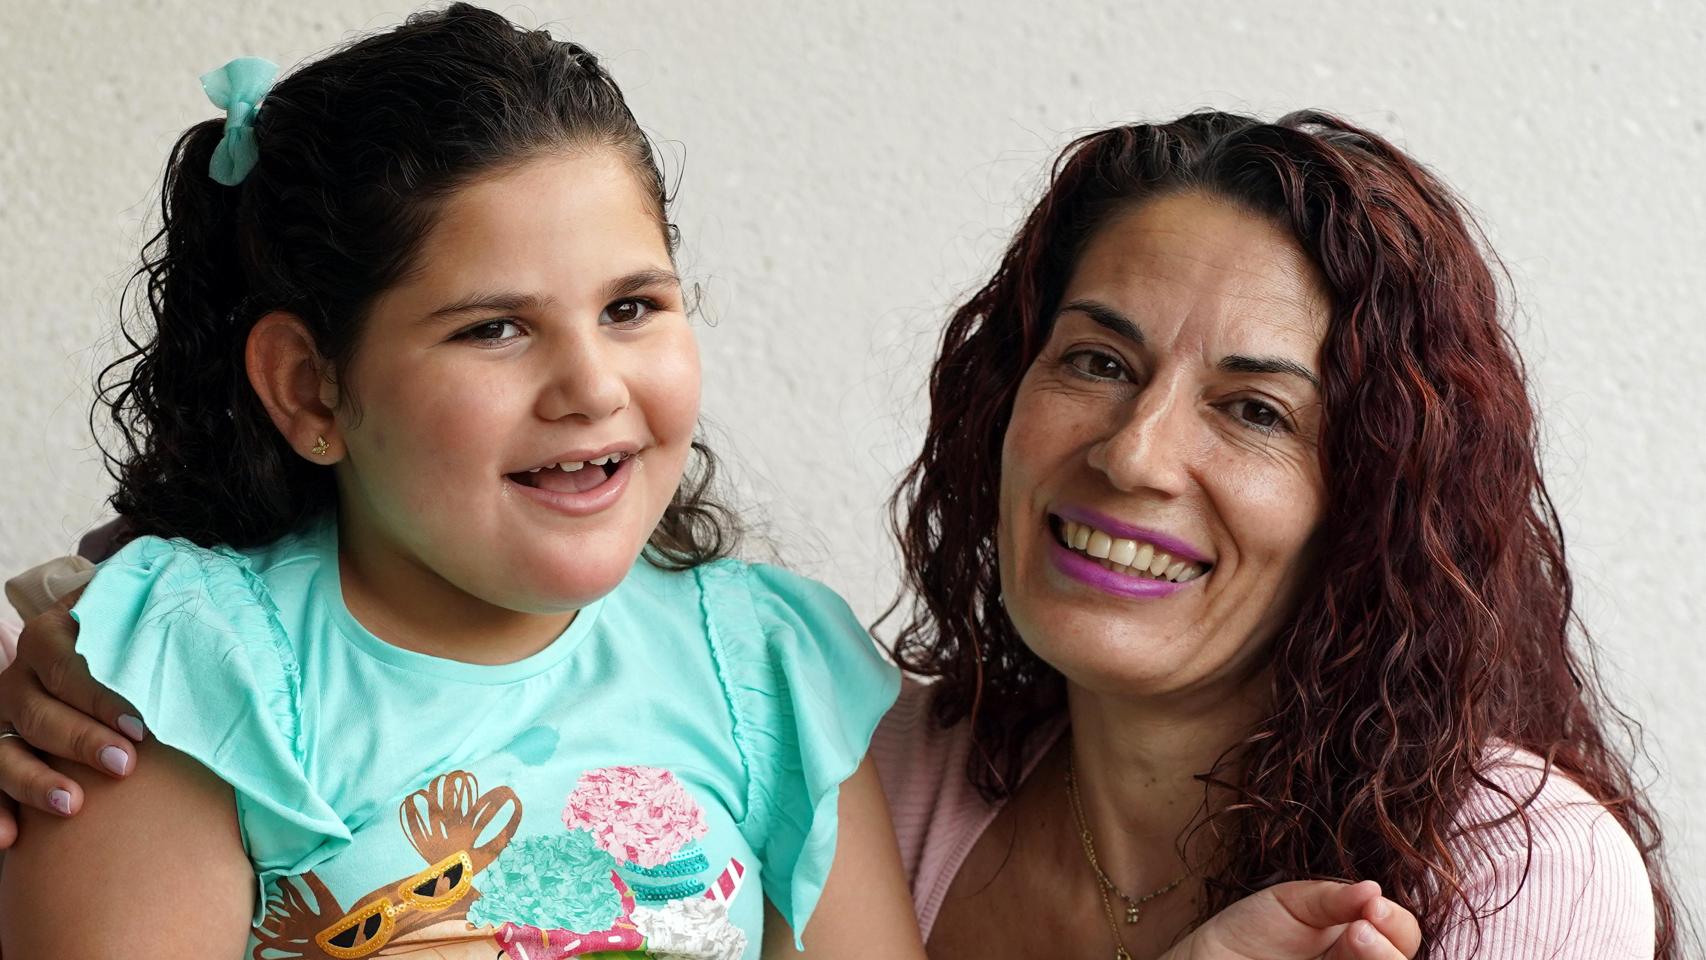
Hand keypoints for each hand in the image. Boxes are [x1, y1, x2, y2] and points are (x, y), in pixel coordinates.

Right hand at [0, 587, 143, 843]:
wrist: (100, 643)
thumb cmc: (131, 636)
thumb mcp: (135, 615)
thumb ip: (153, 618)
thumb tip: (192, 624)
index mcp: (49, 637)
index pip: (69, 668)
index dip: (102, 698)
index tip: (140, 725)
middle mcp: (19, 678)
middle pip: (40, 713)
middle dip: (81, 742)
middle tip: (124, 764)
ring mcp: (3, 717)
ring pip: (6, 753)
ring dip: (35, 781)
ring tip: (72, 804)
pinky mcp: (0, 750)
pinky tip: (12, 838)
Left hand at [1169, 879, 1420, 959]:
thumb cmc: (1250, 930)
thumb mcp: (1293, 902)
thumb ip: (1333, 898)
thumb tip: (1373, 889)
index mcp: (1357, 936)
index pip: (1399, 933)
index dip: (1396, 921)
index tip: (1372, 904)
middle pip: (1401, 959)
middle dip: (1392, 943)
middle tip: (1363, 927)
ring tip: (1358, 938)